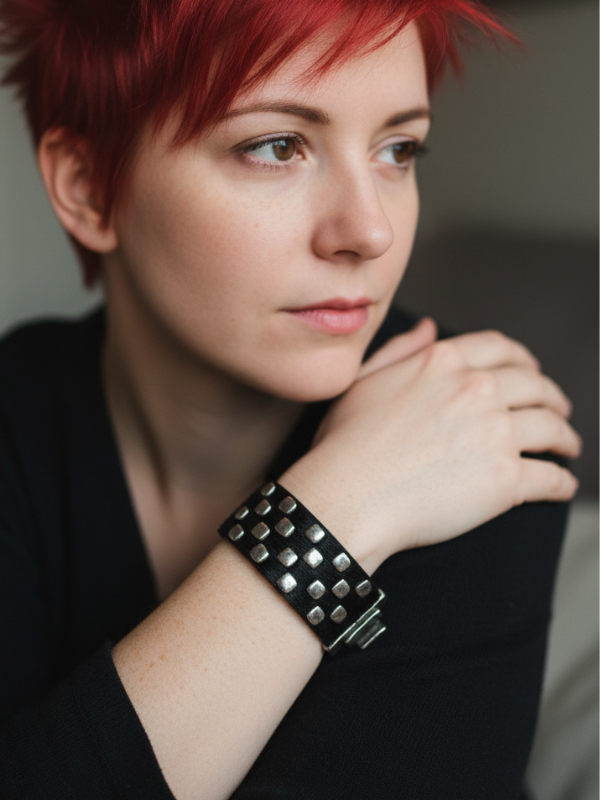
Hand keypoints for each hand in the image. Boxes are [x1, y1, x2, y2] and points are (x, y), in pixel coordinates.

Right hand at [280, 320, 580, 573]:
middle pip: (535, 385)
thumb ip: (401, 350)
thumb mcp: (364, 381)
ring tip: (566, 446)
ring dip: (565, 437)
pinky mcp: (505, 479)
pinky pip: (551, 477)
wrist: (347, 496)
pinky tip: (561, 486)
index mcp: (441, 362)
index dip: (522, 359)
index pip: (500, 348)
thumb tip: (429, 328)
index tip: (530, 371)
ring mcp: (494, 433)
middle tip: (556, 410)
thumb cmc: (345, 444)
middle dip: (552, 397)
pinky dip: (562, 483)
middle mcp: (475, 389)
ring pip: (552, 428)